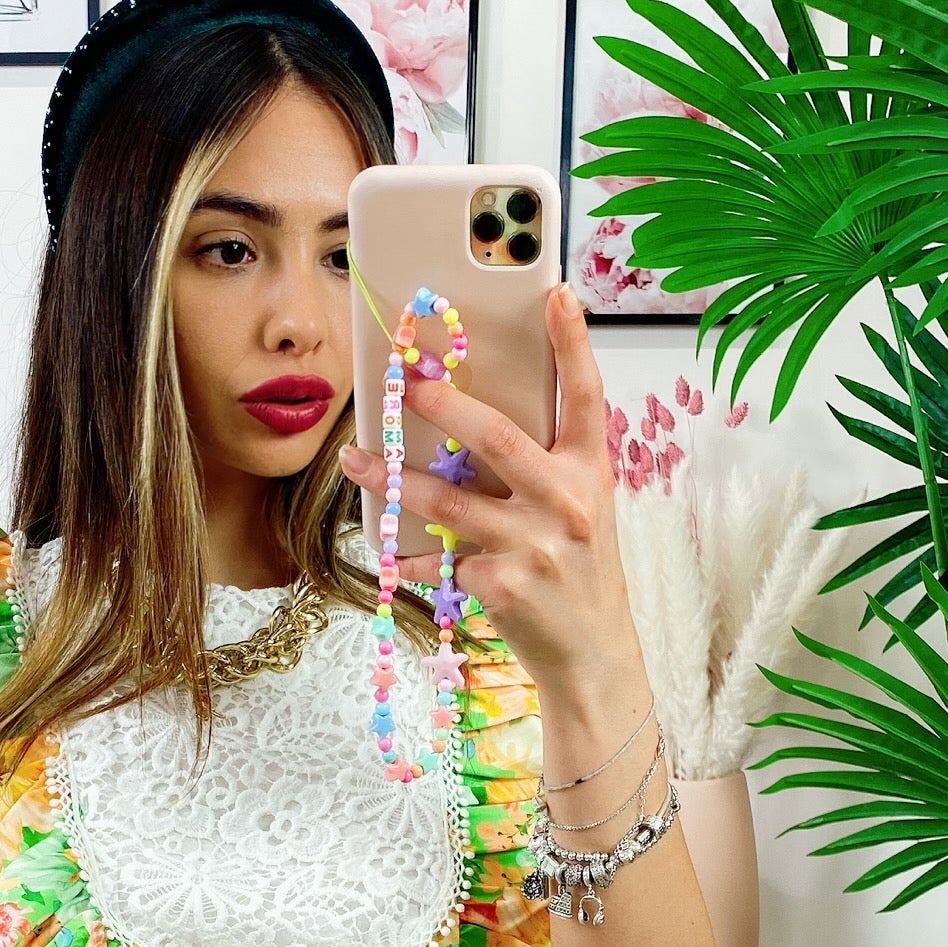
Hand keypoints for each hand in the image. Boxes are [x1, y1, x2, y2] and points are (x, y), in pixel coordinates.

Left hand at [339, 281, 640, 692]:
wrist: (593, 653)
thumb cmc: (581, 572)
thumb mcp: (584, 509)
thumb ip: (547, 465)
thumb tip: (477, 422)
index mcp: (589, 473)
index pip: (585, 396)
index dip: (573, 343)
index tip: (556, 294)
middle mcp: (566, 502)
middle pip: (495, 436)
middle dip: (443, 403)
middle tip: (404, 383)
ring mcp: (534, 545)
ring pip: (446, 501)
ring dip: (391, 478)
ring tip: (354, 461)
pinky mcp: (501, 586)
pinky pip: (438, 562)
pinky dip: (407, 557)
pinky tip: (385, 549)